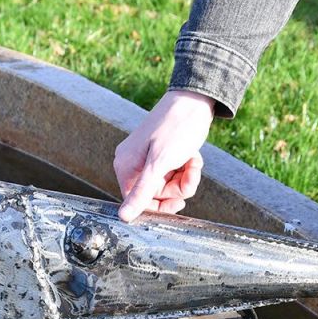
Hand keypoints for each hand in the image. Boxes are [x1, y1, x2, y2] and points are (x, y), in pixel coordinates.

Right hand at [114, 89, 214, 222]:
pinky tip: (192, 156)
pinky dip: (186, 168)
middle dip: (177, 187)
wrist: (194, 101)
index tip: (180, 201)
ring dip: (185, 177)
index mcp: (125, 166)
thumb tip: (123, 217)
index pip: (138, 203)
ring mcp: (148, 160)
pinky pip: (173, 174)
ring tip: (192, 161)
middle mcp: (132, 164)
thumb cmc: (176, 128)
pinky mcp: (162, 155)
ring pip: (168, 185)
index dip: (161, 206)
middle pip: (155, 195)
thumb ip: (142, 192)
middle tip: (189, 172)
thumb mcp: (159, 164)